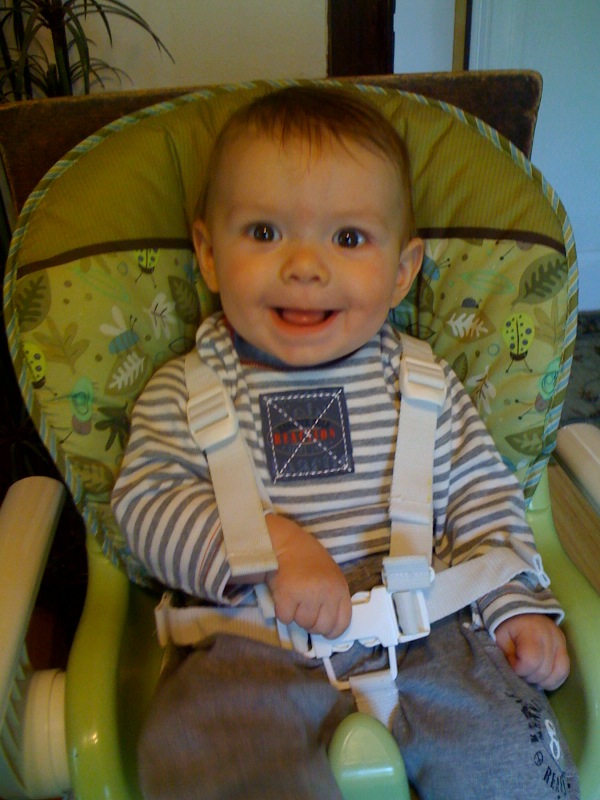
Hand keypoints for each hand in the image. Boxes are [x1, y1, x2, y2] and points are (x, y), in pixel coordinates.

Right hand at [265, 514, 351, 638]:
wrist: (285, 542)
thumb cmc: (306, 558)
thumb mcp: (329, 576)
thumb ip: (332, 597)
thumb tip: (327, 625)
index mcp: (340, 587)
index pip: (342, 623)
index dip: (332, 631)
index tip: (324, 630)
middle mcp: (327, 592)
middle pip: (321, 627)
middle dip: (311, 623)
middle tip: (303, 609)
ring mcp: (308, 594)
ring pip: (303, 623)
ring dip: (296, 615)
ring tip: (294, 598)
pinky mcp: (288, 595)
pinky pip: (286, 618)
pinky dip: (282, 611)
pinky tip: (283, 596)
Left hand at [495, 614, 569, 689]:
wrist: (520, 611)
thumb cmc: (508, 626)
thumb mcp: (500, 638)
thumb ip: (507, 656)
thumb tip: (516, 675)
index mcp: (531, 631)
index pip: (531, 661)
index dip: (520, 670)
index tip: (513, 666)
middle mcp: (550, 636)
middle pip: (544, 670)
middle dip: (529, 677)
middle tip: (520, 672)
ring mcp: (560, 641)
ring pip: (559, 672)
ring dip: (543, 681)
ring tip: (530, 675)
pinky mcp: (564, 646)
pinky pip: (565, 670)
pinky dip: (554, 679)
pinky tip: (542, 679)